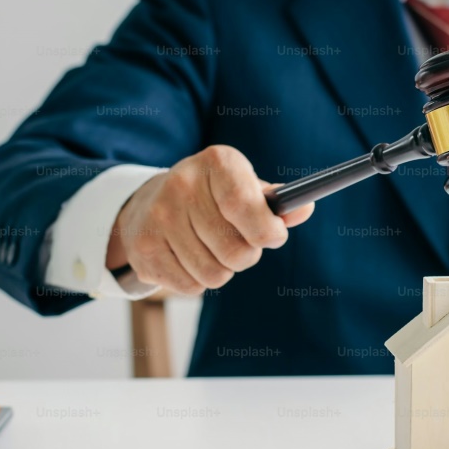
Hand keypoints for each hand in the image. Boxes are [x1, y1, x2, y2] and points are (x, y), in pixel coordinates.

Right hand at [105, 145, 313, 293]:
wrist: (148, 204)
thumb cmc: (212, 197)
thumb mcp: (243, 187)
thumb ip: (276, 202)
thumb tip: (304, 208)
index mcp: (216, 162)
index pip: (243, 204)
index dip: (266, 230)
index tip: (274, 237)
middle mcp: (182, 184)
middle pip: (234, 250)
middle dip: (246, 255)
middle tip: (239, 243)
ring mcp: (159, 217)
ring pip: (214, 274)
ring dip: (222, 270)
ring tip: (211, 250)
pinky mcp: (144, 248)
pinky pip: (191, 287)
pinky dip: (197, 281)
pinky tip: (188, 258)